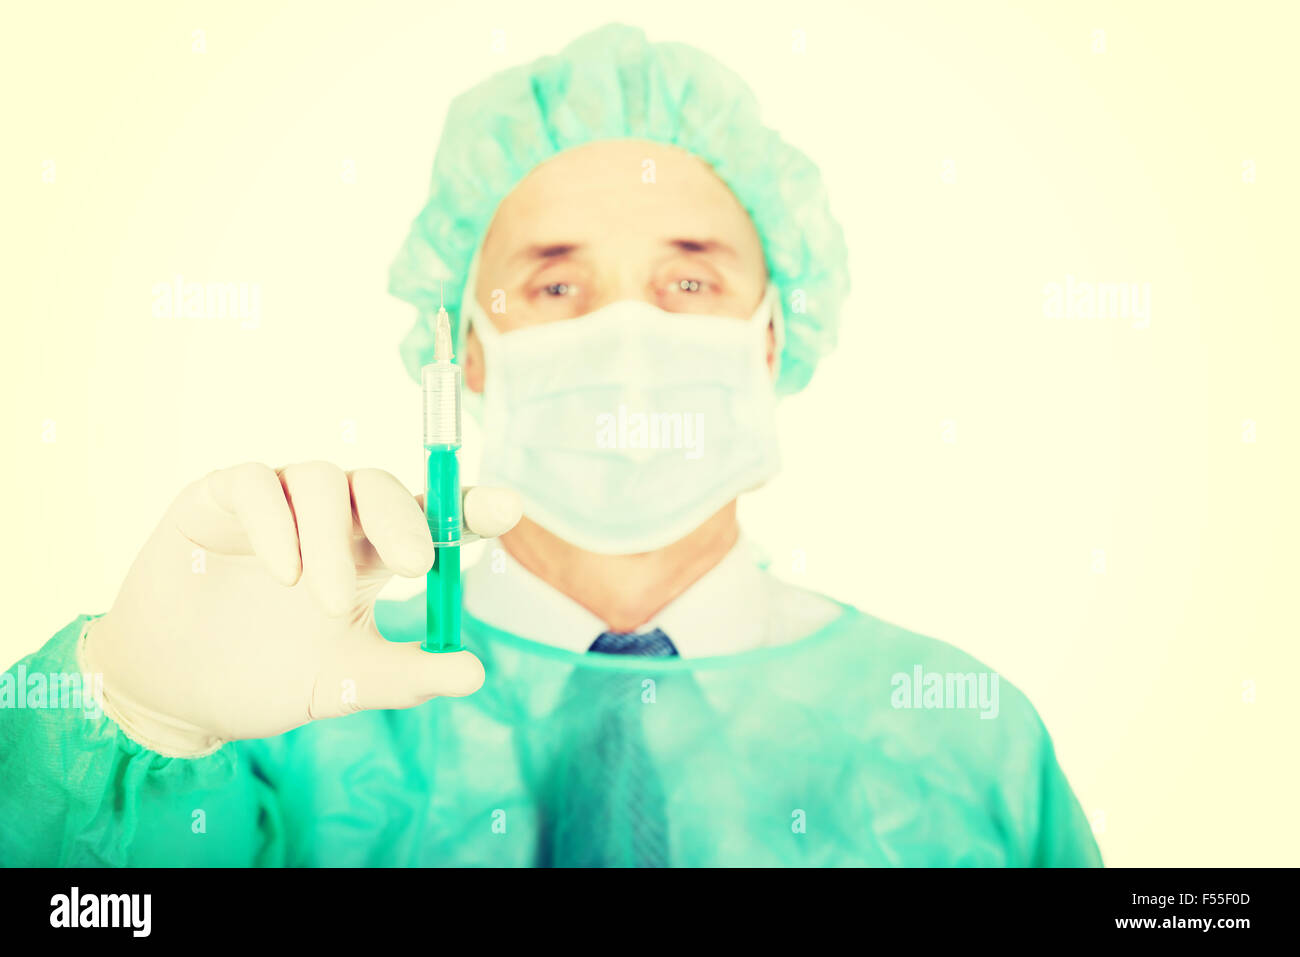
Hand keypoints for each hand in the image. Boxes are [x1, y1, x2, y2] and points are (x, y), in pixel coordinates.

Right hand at [83, 462, 520, 755]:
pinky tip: (282, 571)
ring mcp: (278, 502)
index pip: (431, 517)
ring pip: (324, 480)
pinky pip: (256, 484)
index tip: (509, 509)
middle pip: (381, 487)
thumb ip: (406, 678)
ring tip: (325, 601)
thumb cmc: (267, 676)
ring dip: (332, 538)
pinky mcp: (220, 497)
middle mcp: (334, 519)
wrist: (174, 691)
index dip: (470, 507)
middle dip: (405, 520)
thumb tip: (476, 673)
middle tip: (415, 567)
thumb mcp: (345, 684)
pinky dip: (274, 520)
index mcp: (371, 554)